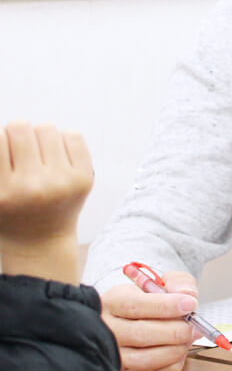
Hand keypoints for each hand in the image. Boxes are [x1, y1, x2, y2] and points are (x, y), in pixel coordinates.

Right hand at [0, 121, 92, 281]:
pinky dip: (62, 140)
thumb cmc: (9, 211)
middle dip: (17, 134)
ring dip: (39, 137)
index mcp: (2, 192)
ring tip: (38, 155)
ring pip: (46, 128)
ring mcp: (61, 183)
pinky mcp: (84, 178)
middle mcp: (32, 187)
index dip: (1, 141)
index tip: (5, 153)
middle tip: (20, 151)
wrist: (41, 243)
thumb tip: (6, 130)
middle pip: (21, 127)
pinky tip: (56, 157)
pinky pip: (73, 136)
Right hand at [101, 271, 197, 370]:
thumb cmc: (150, 299)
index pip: (134, 306)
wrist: (138, 316)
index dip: (165, 306)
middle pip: (139, 335)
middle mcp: (108, 329)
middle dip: (175, 331)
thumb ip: (178, 282)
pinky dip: (171, 366)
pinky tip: (180, 351)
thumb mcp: (163, 282)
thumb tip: (187, 294)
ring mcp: (114, 354)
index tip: (190, 304)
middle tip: (194, 326)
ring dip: (174, 350)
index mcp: (113, 301)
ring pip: (143, 360)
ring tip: (188, 338)